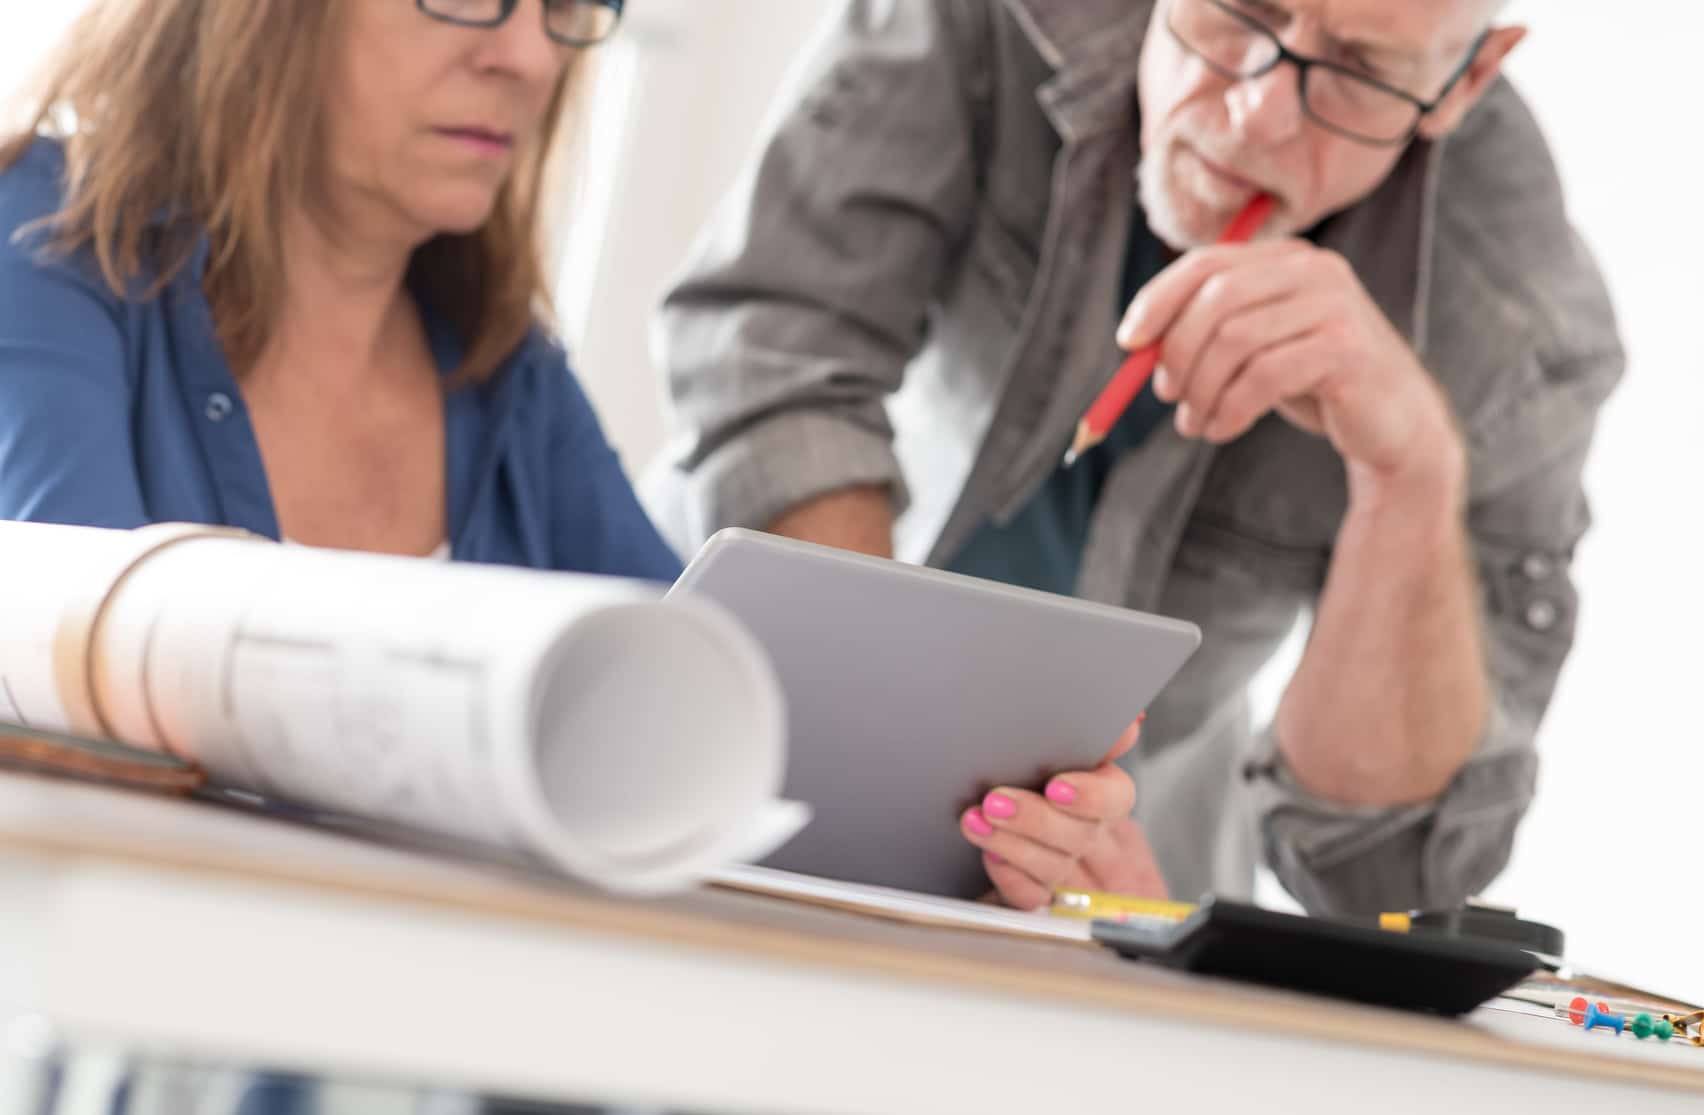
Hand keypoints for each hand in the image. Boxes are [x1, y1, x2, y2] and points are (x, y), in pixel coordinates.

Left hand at [960, 717, 1168, 910]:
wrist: (1064, 860)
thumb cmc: (1058, 796)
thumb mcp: (1076, 764)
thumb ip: (1098, 740)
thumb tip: (1127, 716)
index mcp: (1110, 803)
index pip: (1116, 797)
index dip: (1090, 795)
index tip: (1057, 787)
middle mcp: (1100, 844)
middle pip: (1081, 835)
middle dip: (1036, 819)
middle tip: (996, 802)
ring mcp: (1077, 880)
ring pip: (1055, 868)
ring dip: (1012, 844)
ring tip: (976, 822)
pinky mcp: (1047, 903)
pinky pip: (1035, 900)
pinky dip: (1011, 878)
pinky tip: (991, 856)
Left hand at [1118, 240, 1463, 497]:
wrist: (1391, 425)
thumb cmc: (1313, 383)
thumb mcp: (1255, 348)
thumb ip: (1207, 333)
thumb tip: (1137, 347)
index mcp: (1284, 259)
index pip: (1205, 264)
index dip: (1158, 300)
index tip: (1129, 343)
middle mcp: (1312, 270)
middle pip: (1214, 299)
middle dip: (1177, 352)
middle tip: (1166, 395)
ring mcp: (1334, 306)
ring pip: (1234, 340)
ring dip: (1200, 390)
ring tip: (1193, 424)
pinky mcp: (1346, 349)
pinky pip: (1263, 376)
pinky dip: (1229, 408)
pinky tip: (1221, 430)